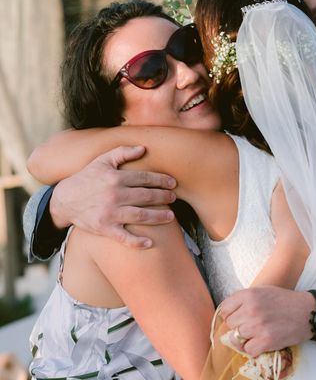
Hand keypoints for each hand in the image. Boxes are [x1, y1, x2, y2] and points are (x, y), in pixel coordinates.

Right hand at [49, 145, 176, 247]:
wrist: (65, 200)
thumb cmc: (87, 178)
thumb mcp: (102, 161)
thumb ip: (122, 152)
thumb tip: (143, 148)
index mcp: (115, 178)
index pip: (145, 178)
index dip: (161, 180)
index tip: (173, 183)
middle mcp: (114, 195)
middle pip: (146, 196)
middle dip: (163, 197)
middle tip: (174, 198)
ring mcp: (110, 213)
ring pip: (140, 216)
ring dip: (158, 217)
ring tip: (171, 216)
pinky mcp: (104, 228)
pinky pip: (123, 237)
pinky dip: (136, 242)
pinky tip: (150, 243)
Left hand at [218, 286, 315, 356]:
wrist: (307, 312)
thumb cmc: (284, 301)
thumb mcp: (263, 290)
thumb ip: (244, 298)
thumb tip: (226, 311)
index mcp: (250, 294)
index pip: (224, 309)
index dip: (231, 314)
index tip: (239, 316)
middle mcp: (252, 309)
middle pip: (230, 324)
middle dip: (239, 325)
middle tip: (252, 324)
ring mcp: (258, 326)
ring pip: (236, 338)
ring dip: (246, 338)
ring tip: (258, 333)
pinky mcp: (266, 341)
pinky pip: (248, 350)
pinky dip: (253, 349)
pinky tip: (262, 341)